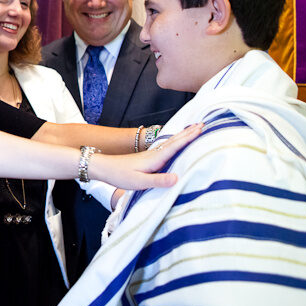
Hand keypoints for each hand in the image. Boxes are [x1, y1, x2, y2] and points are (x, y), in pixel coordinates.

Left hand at [88, 124, 202, 189]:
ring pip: (170, 143)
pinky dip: (174, 143)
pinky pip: (166, 148)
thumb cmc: (119, 175)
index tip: (201, 128)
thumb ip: (158, 181)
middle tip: (203, 124)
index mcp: (155, 158)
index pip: (176, 146)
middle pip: (175, 141)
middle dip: (189, 132)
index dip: (189, 137)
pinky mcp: (147, 158)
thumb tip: (177, 178)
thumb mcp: (139, 182)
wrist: (102, 168)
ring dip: (183, 136)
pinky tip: (175, 144)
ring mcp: (150, 155)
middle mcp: (154, 154)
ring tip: (193, 130)